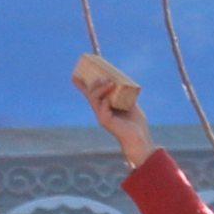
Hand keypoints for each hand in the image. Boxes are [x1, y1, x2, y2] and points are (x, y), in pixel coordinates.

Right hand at [73, 52, 155, 168]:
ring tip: (110, 82)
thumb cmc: (135, 123)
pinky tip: (110, 99)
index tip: (74, 75)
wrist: (139, 137)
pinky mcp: (106, 122)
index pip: (90, 93)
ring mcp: (102, 116)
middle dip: (94, 83)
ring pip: (94, 99)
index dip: (82, 85)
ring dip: (101, 89)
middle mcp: (100, 110)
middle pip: (90, 94)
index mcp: (104, 106)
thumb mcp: (130, 103)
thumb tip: (123, 81)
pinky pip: (102, 109)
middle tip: (105, 77)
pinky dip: (106, 101)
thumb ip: (125, 94)